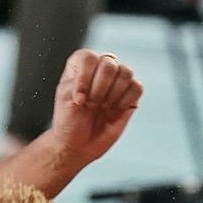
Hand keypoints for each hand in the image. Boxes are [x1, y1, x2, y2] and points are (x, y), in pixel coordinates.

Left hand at [47, 49, 143, 166]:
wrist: (78, 146)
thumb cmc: (68, 123)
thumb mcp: (65, 99)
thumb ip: (80, 79)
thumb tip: (103, 75)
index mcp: (80, 68)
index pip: (88, 57)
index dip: (84, 77)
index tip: (78, 99)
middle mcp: (99, 70)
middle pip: (109, 62)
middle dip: (99, 87)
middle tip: (91, 105)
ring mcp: (116, 82)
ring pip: (126, 72)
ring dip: (113, 93)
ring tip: (102, 107)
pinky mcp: (129, 95)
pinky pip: (137, 87)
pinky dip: (126, 100)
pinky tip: (114, 110)